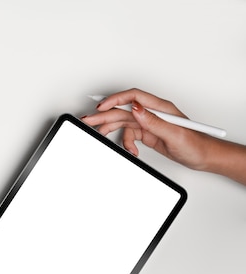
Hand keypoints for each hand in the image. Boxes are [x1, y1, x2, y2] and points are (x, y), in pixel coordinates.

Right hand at [81, 88, 213, 169]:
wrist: (203, 157)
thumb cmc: (196, 144)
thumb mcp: (175, 134)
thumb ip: (154, 121)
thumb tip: (136, 109)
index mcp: (160, 107)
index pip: (133, 97)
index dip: (116, 99)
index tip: (102, 107)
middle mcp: (153, 112)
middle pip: (123, 109)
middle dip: (104, 114)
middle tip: (88, 119)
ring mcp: (149, 122)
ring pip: (123, 121)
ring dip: (111, 128)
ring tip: (98, 132)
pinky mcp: (147, 133)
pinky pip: (130, 134)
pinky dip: (127, 142)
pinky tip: (131, 150)